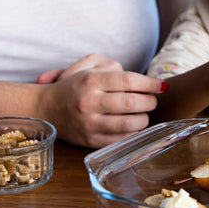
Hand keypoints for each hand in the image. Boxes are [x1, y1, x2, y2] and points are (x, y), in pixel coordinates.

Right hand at [37, 55, 168, 147]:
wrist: (46, 108)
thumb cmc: (75, 85)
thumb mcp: (89, 66)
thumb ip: (114, 68)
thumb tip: (144, 79)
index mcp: (91, 81)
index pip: (129, 81)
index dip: (150, 83)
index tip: (162, 86)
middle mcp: (90, 102)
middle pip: (132, 102)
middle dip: (150, 101)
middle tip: (152, 100)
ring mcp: (90, 124)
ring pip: (130, 123)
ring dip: (144, 119)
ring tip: (144, 114)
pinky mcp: (90, 141)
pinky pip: (121, 140)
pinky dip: (133, 133)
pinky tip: (134, 126)